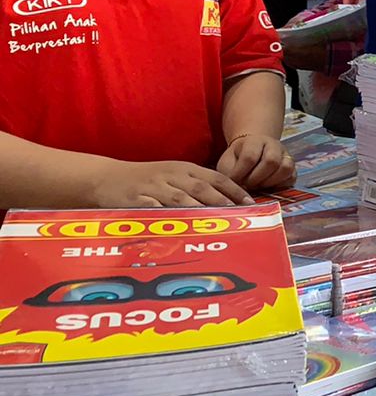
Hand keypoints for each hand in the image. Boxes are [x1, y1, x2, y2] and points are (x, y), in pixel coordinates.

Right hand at [91, 160, 253, 207]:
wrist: (106, 177)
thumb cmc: (146, 179)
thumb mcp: (173, 175)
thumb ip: (196, 186)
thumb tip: (226, 201)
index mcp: (184, 169)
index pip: (215, 177)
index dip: (233, 190)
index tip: (249, 202)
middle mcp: (172, 176)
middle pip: (201, 188)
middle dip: (221, 201)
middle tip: (237, 214)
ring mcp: (154, 187)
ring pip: (181, 199)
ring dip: (199, 211)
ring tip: (215, 223)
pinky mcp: (135, 200)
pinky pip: (154, 209)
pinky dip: (167, 217)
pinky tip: (178, 227)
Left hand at [217, 134, 295, 189]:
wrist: (252, 151)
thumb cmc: (237, 158)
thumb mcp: (227, 162)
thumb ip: (230, 173)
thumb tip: (237, 188)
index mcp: (255, 141)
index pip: (250, 157)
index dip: (240, 173)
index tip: (234, 182)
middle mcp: (274, 145)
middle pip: (271, 161)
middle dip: (256, 179)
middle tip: (248, 185)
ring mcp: (286, 155)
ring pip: (285, 168)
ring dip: (270, 182)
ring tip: (258, 186)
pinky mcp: (293, 167)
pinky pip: (291, 177)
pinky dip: (280, 185)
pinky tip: (268, 187)